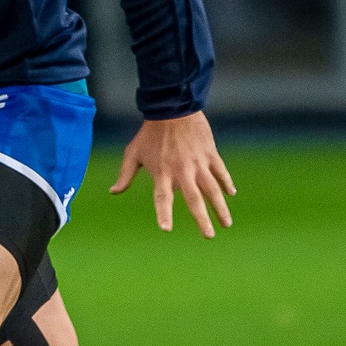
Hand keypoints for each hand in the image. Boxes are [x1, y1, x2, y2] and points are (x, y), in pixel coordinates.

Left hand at [109, 111, 235, 235]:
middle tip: (208, 236)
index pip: (162, 198)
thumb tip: (114, 192)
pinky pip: (220, 171)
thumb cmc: (149, 133)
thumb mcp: (133, 153)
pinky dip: (226, 182)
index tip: (165, 229)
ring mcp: (198, 163)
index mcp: (162, 173)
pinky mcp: (210, 153)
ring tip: (226, 224)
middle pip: (193, 199)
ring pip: (212, 189)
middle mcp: (181, 171)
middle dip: (202, 219)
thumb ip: (125, 175)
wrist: (171, 108)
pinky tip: (231, 193)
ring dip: (220, 207)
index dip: (163, 213)